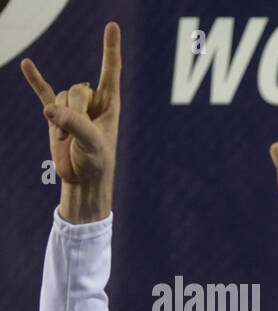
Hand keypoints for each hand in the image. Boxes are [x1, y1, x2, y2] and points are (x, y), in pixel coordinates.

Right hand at [21, 22, 120, 222]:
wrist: (82, 179)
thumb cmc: (96, 162)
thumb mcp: (91, 143)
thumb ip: (74, 124)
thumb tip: (50, 109)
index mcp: (110, 105)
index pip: (111, 71)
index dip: (111, 49)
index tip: (112, 25)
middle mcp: (92, 102)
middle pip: (78, 89)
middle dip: (74, 111)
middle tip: (75, 134)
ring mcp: (72, 107)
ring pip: (60, 97)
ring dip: (60, 119)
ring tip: (66, 139)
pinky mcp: (55, 114)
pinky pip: (43, 92)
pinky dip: (35, 79)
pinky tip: (26, 64)